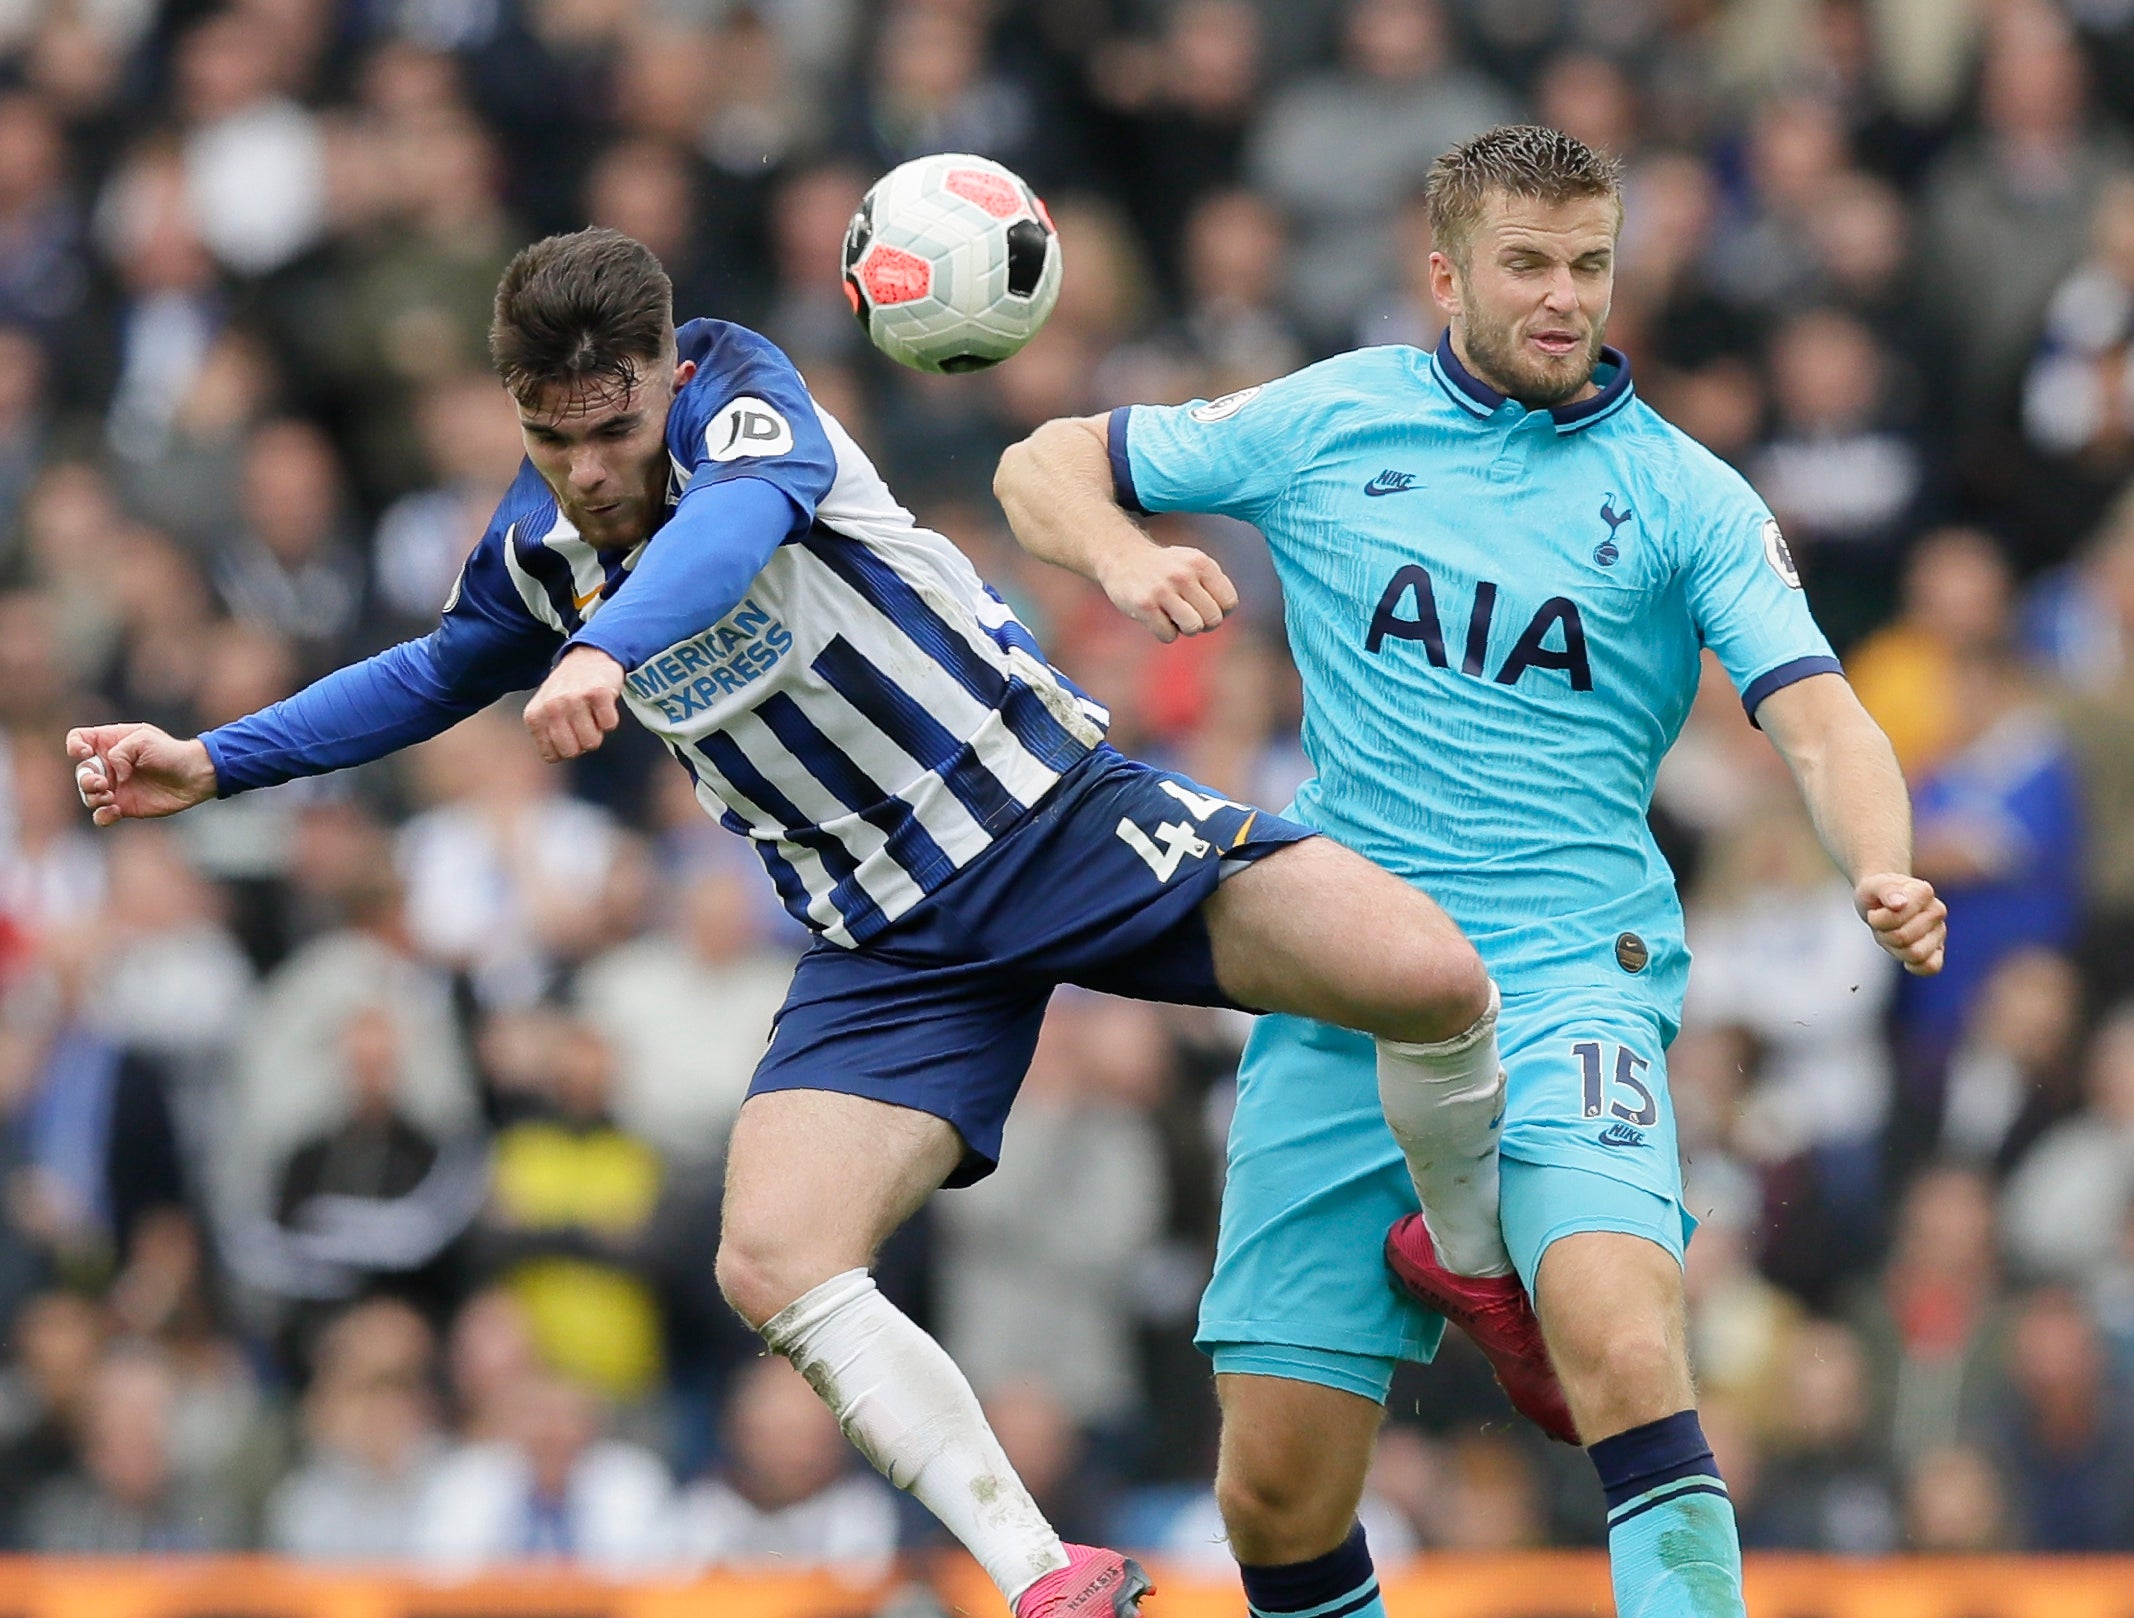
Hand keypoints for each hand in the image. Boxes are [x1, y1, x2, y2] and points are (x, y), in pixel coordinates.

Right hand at [65, 725, 217, 826]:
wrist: (194, 776)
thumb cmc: (171, 752)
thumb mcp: (144, 739)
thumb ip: (119, 752)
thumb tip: (114, 775)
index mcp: (110, 742)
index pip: (78, 740)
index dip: (75, 746)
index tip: (86, 753)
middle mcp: (109, 765)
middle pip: (81, 771)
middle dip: (85, 778)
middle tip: (103, 783)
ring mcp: (115, 786)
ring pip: (87, 794)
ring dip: (92, 796)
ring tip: (110, 795)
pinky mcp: (123, 805)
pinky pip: (101, 815)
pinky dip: (102, 815)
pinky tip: (115, 810)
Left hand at [525, 646, 624, 761]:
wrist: (589, 656)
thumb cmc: (567, 690)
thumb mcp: (545, 711)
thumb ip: (546, 736)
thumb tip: (556, 757)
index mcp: (535, 716)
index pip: (552, 756)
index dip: (566, 748)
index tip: (568, 731)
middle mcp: (552, 707)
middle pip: (572, 752)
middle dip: (581, 743)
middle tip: (582, 723)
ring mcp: (575, 699)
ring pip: (592, 742)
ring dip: (597, 730)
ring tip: (591, 712)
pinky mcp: (598, 693)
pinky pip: (609, 725)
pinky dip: (610, 718)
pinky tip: (602, 704)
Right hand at [1096, 542, 1239, 642]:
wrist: (1123, 558)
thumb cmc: (1165, 568)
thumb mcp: (1193, 564)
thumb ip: (1215, 584)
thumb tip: (1225, 613)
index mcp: (1200, 563)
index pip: (1229, 602)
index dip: (1220, 611)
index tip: (1204, 606)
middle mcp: (1183, 574)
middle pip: (1213, 619)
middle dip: (1204, 623)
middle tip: (1189, 614)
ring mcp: (1162, 590)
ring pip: (1194, 628)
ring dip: (1185, 629)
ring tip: (1175, 617)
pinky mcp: (1144, 605)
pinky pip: (1168, 635)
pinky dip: (1165, 633)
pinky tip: (1157, 618)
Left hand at [1855, 873, 1946, 975]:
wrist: (1880, 900)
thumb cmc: (1876, 893)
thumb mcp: (1872, 887)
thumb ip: (1886, 891)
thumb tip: (1899, 904)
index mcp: (1923, 891)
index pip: (1899, 916)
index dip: (1878, 919)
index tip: (1874, 913)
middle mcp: (1937, 911)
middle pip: (1903, 938)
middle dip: (1884, 934)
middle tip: (1880, 925)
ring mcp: (1939, 931)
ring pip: (1915, 954)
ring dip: (1894, 948)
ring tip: (1890, 935)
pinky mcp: (1938, 949)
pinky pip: (1931, 967)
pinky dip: (1914, 966)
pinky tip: (1903, 956)